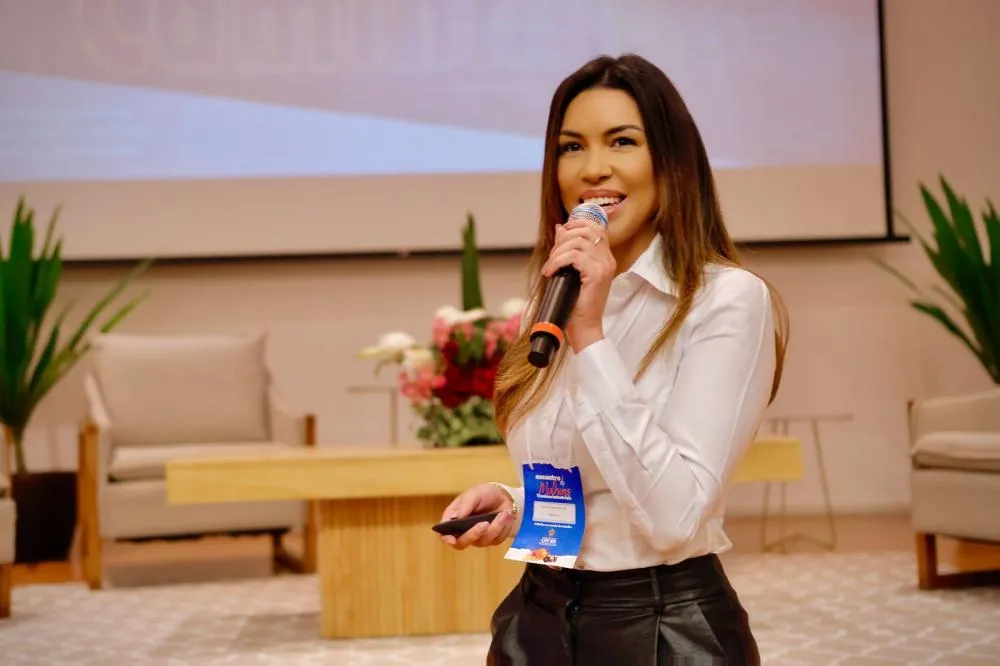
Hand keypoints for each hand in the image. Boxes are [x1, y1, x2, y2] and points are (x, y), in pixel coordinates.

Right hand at [438, 483, 515, 550]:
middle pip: (462, 543)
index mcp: (453, 520)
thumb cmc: (484, 494)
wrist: (503, 496)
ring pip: (483, 541)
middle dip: (474, 534)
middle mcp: (463, 532)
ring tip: (503, 513)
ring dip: (495, 527)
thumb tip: (454, 518)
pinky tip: (506, 515)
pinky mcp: (492, 540)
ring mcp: (478, 538)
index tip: (452, 539)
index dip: (446, 538)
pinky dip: (503, 526)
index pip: (444, 534)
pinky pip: (497, 539)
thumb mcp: (473, 494)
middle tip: (484, 523)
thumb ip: (464, 506)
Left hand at [541, 218, 615, 351]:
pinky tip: (550, 272)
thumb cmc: (577, 303)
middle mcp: (608, 260)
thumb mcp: (571, 271)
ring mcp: (604, 266)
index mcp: (605, 258)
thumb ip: (567, 249)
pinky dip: (557, 261)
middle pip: (586, 231)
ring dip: (557, 251)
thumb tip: (560, 228)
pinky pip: (574, 256)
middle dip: (563, 239)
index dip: (578, 224)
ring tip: (550, 266)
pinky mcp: (596, 274)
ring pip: (577, 242)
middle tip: (552, 256)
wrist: (585, 327)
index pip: (597, 228)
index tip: (562, 232)